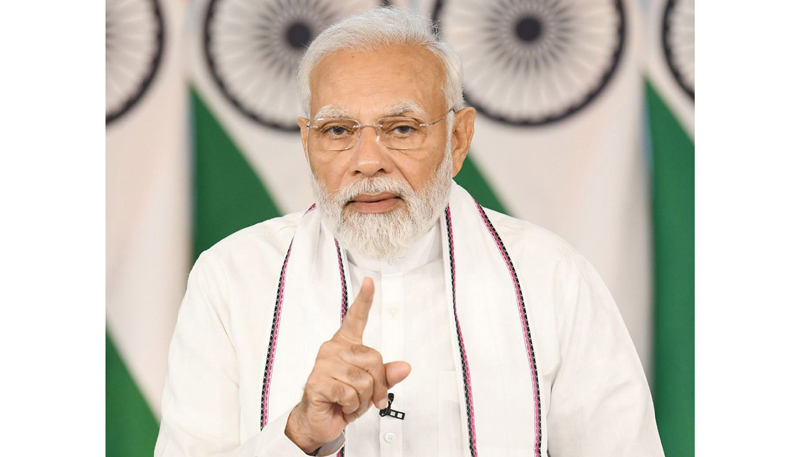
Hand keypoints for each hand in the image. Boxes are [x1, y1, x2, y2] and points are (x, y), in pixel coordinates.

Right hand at [285, 277, 411, 452]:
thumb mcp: (371, 388)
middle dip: (376, 385)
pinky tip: (339, 405)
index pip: (356, 318)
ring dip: (362, 399)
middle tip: (363, 397)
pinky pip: (350, 393)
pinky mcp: (317, 381)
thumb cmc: (342, 400)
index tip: (369, 282)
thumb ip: (387, 375)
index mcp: (346, 345)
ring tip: (348, 401)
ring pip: (364, 380)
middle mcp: (333, 349)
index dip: (364, 299)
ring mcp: (323, 363)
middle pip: (374, 359)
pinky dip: (351, 406)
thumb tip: (405, 367)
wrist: (319, 421)